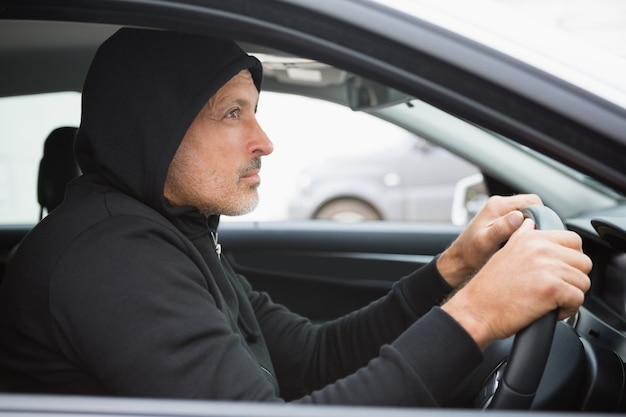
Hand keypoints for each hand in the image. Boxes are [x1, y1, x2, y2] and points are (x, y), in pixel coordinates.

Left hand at [437, 194, 542, 287]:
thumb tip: (518, 217)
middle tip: (532, 240)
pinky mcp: (501, 222)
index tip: (537, 232)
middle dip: (536, 222)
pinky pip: (521, 223)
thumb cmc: (469, 253)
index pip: (532, 201)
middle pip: (532, 207)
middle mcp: (499, 205)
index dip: (540, 215)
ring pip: (527, 216)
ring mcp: (500, 213)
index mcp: (497, 205)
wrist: (459, 261)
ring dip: (530, 228)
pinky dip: (524, 232)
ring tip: (523, 243)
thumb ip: (502, 228)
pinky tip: (518, 243)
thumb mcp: (485, 242)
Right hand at [442, 218, 591, 348]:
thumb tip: (532, 224)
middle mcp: (540, 248)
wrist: (476, 309)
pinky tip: (551, 311)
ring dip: (571, 295)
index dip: (571, 259)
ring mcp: (547, 267)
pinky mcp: (552, 288)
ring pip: (583, 282)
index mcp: (531, 237)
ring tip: (551, 301)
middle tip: (556, 288)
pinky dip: (568, 309)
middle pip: (583, 262)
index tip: (561, 271)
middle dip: (573, 278)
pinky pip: (578, 299)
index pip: (573, 240)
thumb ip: (523, 236)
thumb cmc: (488, 288)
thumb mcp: (504, 251)